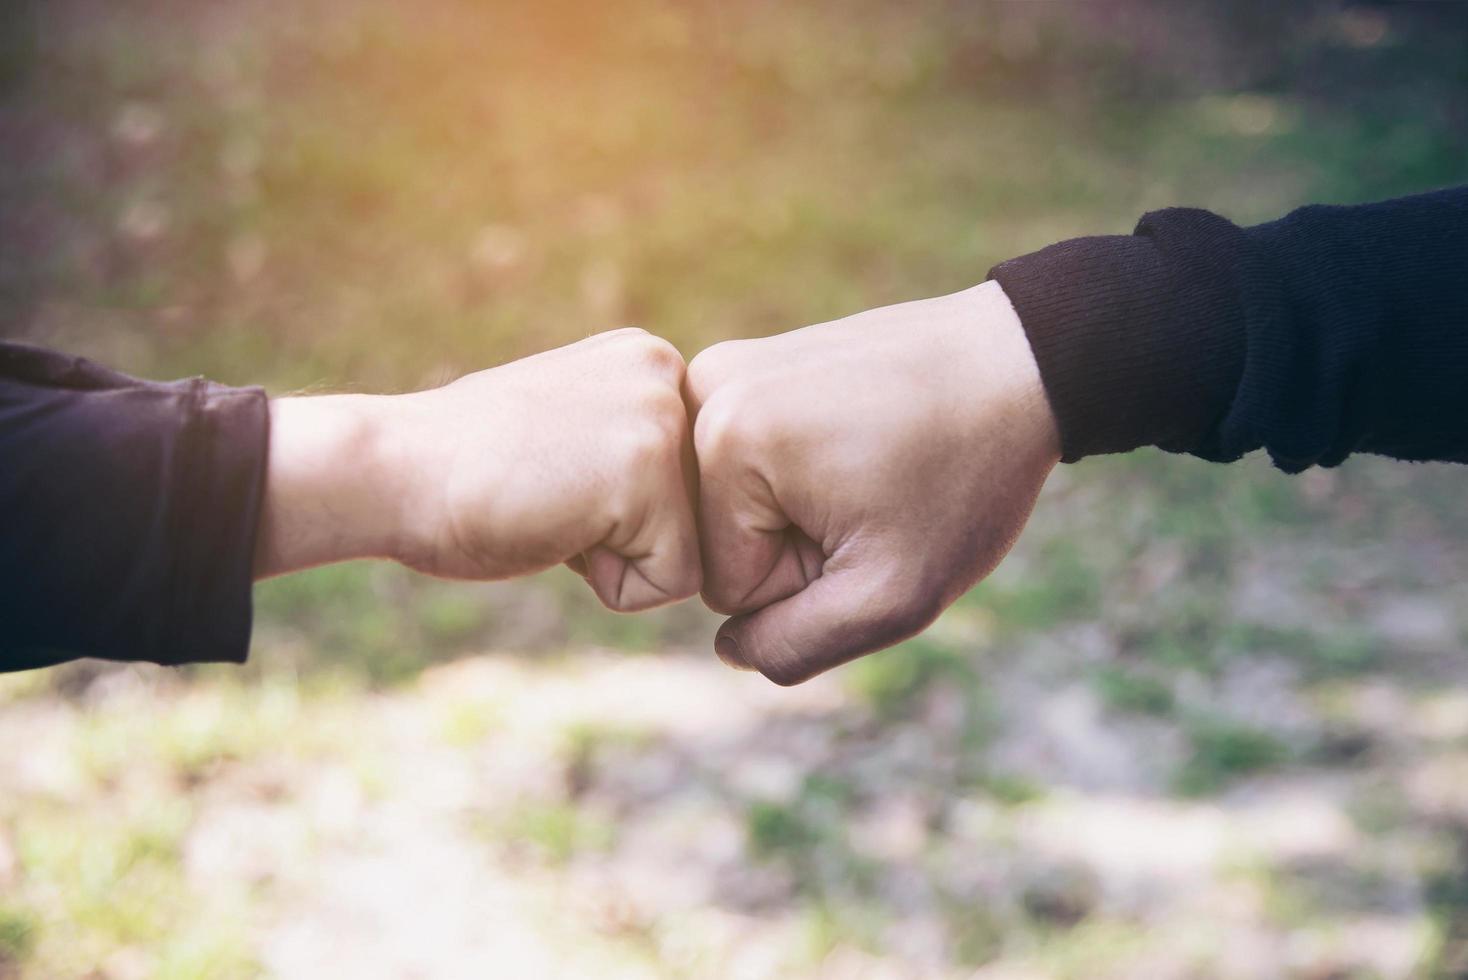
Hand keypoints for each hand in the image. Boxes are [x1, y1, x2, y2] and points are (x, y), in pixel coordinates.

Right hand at [256, 328, 700, 611]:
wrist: (392, 472)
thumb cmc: (468, 474)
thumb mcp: (573, 430)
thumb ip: (635, 445)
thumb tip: (705, 505)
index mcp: (652, 360)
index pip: (692, 484)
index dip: (622, 511)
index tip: (553, 478)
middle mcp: (669, 373)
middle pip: (703, 516)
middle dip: (630, 536)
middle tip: (549, 496)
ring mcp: (662, 418)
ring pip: (693, 552)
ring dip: (620, 560)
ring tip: (552, 510)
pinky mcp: (650, 473)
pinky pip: (673, 582)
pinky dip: (611, 585)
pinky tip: (555, 530)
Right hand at [683, 282, 1060, 683]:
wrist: (1016, 366)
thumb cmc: (963, 477)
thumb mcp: (892, 598)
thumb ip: (794, 648)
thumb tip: (730, 648)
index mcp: (725, 441)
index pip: (724, 586)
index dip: (804, 582)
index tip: (867, 524)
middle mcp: (703, 391)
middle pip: (718, 542)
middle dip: (795, 544)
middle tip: (873, 498)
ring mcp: (720, 368)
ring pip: (729, 506)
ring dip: (795, 509)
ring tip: (866, 467)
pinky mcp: (745, 362)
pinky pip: (744, 465)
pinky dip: (796, 471)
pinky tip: (854, 439)